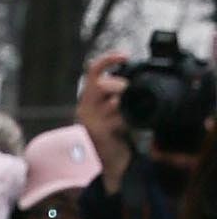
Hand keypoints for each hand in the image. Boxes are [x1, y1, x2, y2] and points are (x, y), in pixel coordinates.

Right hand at [76, 51, 132, 192]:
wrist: (112, 162)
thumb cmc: (115, 134)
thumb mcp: (112, 109)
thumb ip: (116, 93)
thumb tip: (133, 77)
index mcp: (87, 99)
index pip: (93, 70)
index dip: (108, 59)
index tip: (125, 56)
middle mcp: (84, 108)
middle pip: (103, 85)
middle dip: (121, 86)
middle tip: (131, 94)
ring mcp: (91, 121)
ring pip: (114, 101)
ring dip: (128, 105)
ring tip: (133, 114)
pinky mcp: (100, 132)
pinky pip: (120, 117)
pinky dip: (130, 119)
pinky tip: (132, 124)